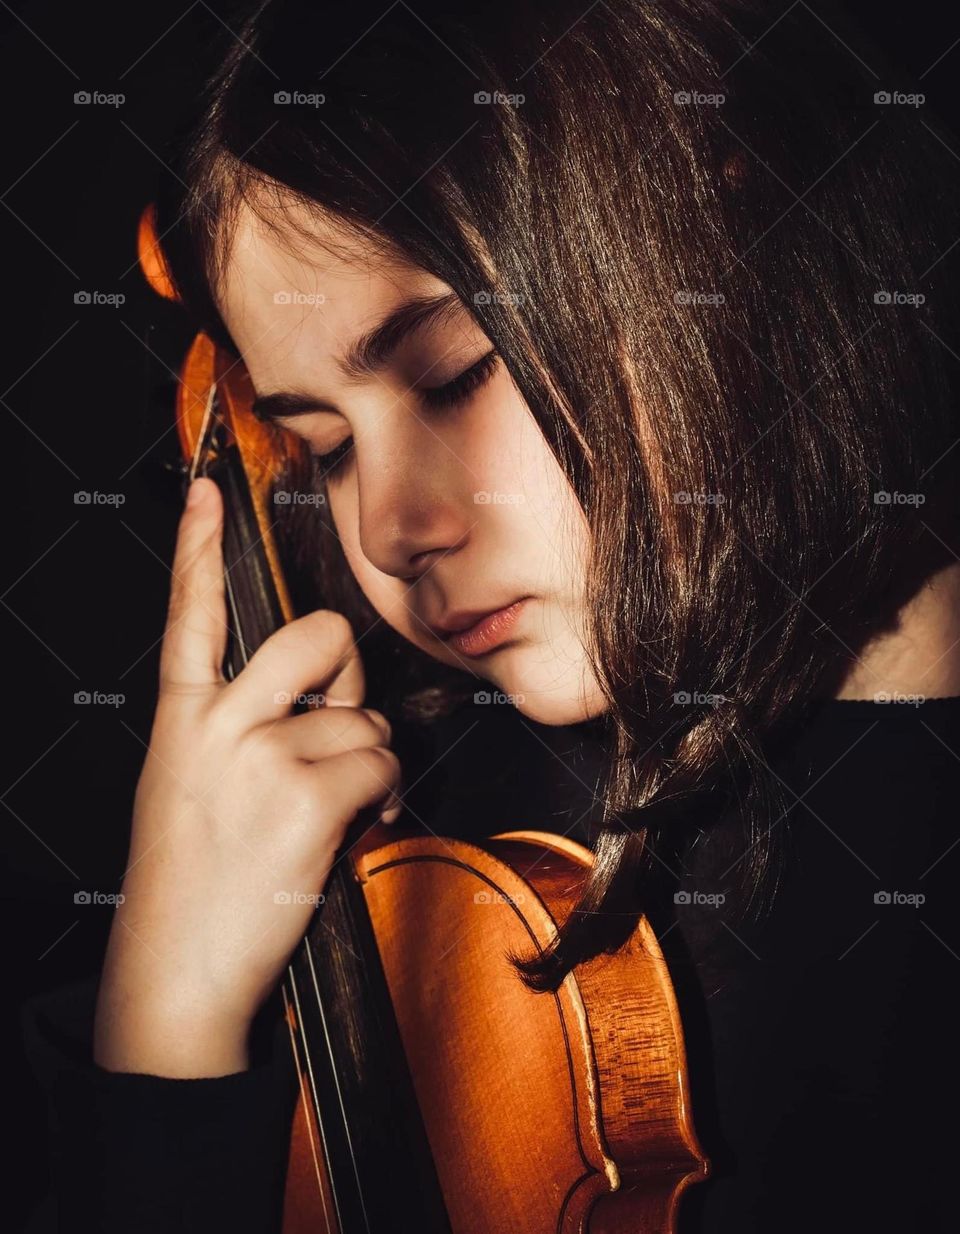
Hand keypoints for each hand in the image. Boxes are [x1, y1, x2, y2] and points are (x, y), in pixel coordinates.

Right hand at [93, 476, 400, 1076]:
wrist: (177, 971)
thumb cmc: (189, 880)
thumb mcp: (185, 787)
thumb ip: (232, 730)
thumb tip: (317, 703)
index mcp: (181, 719)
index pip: (188, 614)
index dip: (197, 547)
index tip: (205, 490)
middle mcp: (218, 724)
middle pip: (315, 635)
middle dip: (347, 665)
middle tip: (339, 713)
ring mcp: (262, 755)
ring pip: (363, 717)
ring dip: (364, 761)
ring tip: (324, 808)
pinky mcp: (307, 793)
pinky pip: (380, 762)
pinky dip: (380, 795)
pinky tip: (346, 827)